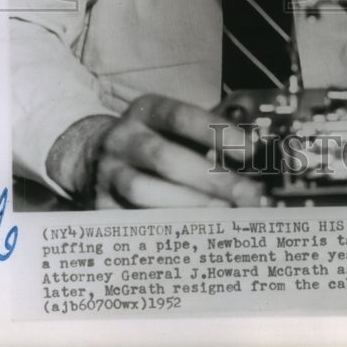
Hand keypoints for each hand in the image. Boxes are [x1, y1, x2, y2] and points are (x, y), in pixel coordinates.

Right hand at [46, 96, 267, 208]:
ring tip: (224, 216)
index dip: (215, 133)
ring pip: (144, 190)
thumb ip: (205, 136)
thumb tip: (255, 157)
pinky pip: (129, 220)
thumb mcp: (171, 125)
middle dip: (210, 179)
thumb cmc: (151, 139)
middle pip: (164, 157)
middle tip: (246, 195)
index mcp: (145, 111)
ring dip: (188, 206)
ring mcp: (106, 172)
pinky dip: (161, 229)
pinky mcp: (98, 205)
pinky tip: (193, 235)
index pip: (181, 117)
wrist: (92, 155)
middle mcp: (122, 138)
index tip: (249, 151)